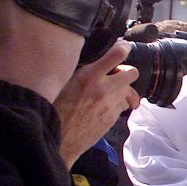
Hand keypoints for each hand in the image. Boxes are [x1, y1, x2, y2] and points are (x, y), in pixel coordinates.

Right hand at [54, 40, 138, 167]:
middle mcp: (103, 89)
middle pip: (132, 73)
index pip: (116, 55)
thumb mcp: (63, 82)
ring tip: (110, 92)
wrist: (57, 137)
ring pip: (129, 90)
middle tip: (117, 74)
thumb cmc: (54, 108)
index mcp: (88, 76)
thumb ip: (82, 71)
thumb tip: (95, 61)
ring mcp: (110, 104)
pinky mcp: (112, 118)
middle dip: (126, 72)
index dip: (123, 48)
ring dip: (122, 89)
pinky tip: (106, 105)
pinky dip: (118, 103)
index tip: (123, 48)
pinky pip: (123, 106)